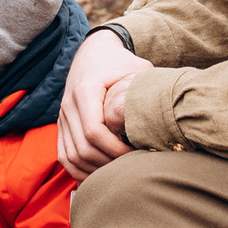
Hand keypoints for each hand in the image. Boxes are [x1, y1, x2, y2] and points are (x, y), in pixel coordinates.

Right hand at [59, 28, 152, 179]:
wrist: (94, 52)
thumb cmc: (119, 62)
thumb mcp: (137, 67)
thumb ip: (148, 88)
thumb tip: (165, 112)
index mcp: (85, 91)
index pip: (94, 131)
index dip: (115, 149)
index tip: (135, 154)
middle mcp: (68, 105)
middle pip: (83, 148)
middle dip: (107, 163)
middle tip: (130, 168)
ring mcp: (62, 117)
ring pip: (71, 156)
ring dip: (94, 170)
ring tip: (117, 173)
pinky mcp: (62, 125)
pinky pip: (64, 156)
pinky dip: (79, 170)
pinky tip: (99, 174)